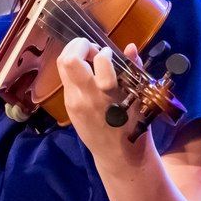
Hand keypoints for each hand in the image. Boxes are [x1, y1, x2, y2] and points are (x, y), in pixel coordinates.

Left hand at [57, 37, 146, 158]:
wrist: (117, 155)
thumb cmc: (133, 126)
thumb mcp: (138, 99)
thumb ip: (133, 70)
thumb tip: (130, 47)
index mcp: (107, 95)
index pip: (99, 61)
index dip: (104, 52)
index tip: (110, 55)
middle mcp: (85, 97)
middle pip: (69, 60)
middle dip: (80, 45)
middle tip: (93, 50)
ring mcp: (73, 101)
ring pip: (62, 66)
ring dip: (74, 54)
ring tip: (89, 59)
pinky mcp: (67, 105)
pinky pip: (65, 78)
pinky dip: (73, 68)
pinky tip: (86, 72)